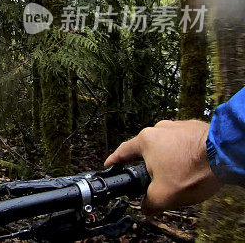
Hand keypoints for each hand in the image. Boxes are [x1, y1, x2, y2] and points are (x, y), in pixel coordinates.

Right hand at [105, 120, 221, 214]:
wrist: (225, 154)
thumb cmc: (192, 170)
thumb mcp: (164, 195)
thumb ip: (150, 203)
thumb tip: (146, 208)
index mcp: (146, 141)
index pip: (123, 151)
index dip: (115, 160)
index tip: (109, 164)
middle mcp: (160, 129)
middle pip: (148, 149)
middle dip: (150, 164)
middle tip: (155, 179)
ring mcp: (179, 126)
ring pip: (169, 146)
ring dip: (171, 159)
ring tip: (180, 175)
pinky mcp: (197, 128)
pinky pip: (186, 143)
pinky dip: (187, 155)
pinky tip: (194, 167)